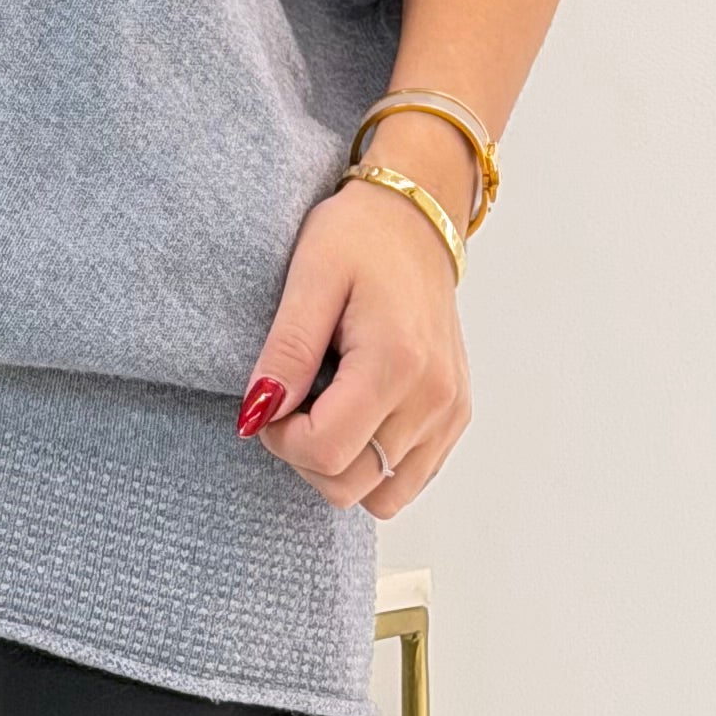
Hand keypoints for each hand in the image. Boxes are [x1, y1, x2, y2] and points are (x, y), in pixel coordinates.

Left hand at [233, 172, 471, 520]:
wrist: (416, 219)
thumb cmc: (358, 237)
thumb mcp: (309, 278)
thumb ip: (287, 351)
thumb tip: (259, 413)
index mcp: (397, 362)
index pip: (326, 452)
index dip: (281, 438)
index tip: (269, 399)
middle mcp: (434, 398)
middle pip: (350, 485)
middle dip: (305, 455)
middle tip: (293, 399)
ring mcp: (450, 412)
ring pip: (381, 496)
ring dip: (340, 465)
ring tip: (326, 405)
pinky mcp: (456, 416)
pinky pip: (408, 478)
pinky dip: (374, 462)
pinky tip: (357, 412)